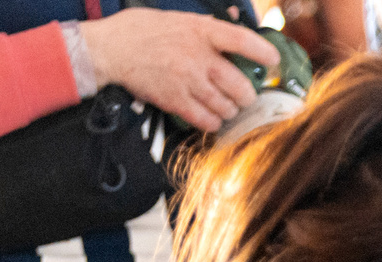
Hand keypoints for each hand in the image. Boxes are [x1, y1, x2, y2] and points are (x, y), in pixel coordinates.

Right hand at [79, 8, 275, 132]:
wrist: (108, 49)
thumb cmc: (141, 30)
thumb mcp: (176, 19)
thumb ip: (204, 28)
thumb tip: (231, 30)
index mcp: (199, 31)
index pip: (242, 40)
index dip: (263, 53)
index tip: (273, 61)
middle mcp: (197, 57)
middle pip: (241, 86)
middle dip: (248, 96)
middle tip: (244, 96)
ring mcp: (187, 81)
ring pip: (227, 107)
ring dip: (231, 110)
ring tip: (226, 107)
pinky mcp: (175, 101)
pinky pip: (207, 121)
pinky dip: (214, 122)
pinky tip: (212, 117)